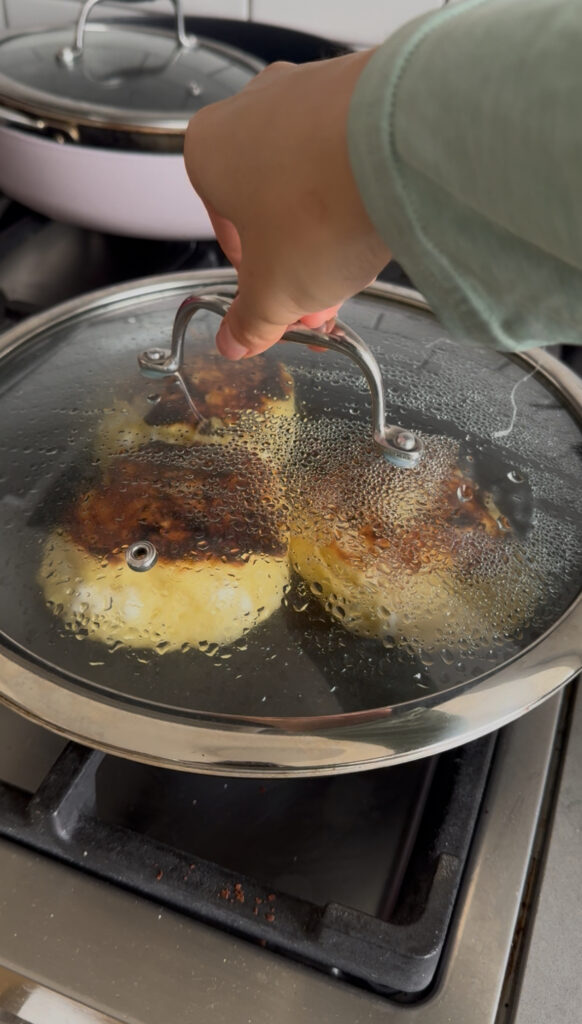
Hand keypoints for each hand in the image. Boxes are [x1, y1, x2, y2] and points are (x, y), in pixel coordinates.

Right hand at [184, 52, 390, 358]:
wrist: (399, 144)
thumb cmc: (320, 204)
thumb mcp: (273, 292)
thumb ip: (249, 321)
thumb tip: (237, 340)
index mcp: (209, 152)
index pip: (225, 230)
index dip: (254, 279)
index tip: (275, 305)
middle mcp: (252, 109)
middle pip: (271, 207)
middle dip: (296, 264)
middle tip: (320, 302)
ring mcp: (309, 90)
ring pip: (311, 181)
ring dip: (329, 234)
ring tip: (355, 271)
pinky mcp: (361, 85)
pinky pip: (351, 152)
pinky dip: (360, 191)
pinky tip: (378, 225)